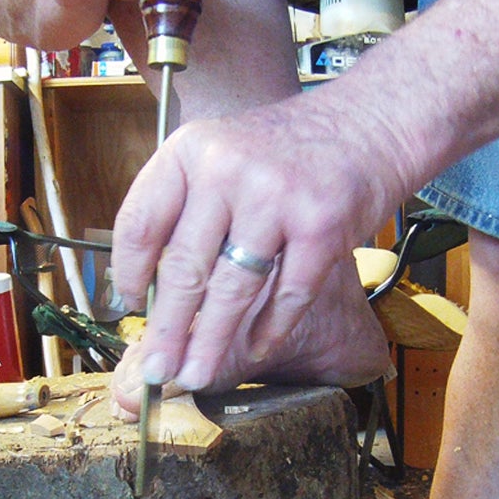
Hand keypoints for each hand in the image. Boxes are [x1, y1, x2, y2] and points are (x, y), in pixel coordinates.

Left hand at [108, 89, 412, 393]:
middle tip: (155, 371)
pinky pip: (287, 294)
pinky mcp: (322, 226)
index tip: (129, 308)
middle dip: (168, 329)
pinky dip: (270, 329)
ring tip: (194, 374)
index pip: (142, 222)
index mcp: (191, 150)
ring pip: (232, 288)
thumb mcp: (225, 153)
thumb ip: (190, 204)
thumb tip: (155, 287)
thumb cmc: (292, 149)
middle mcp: (227, 169)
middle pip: (184, 266)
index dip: (130, 273)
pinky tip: (256, 350)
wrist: (370, 124)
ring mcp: (277, 197)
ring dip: (210, 342)